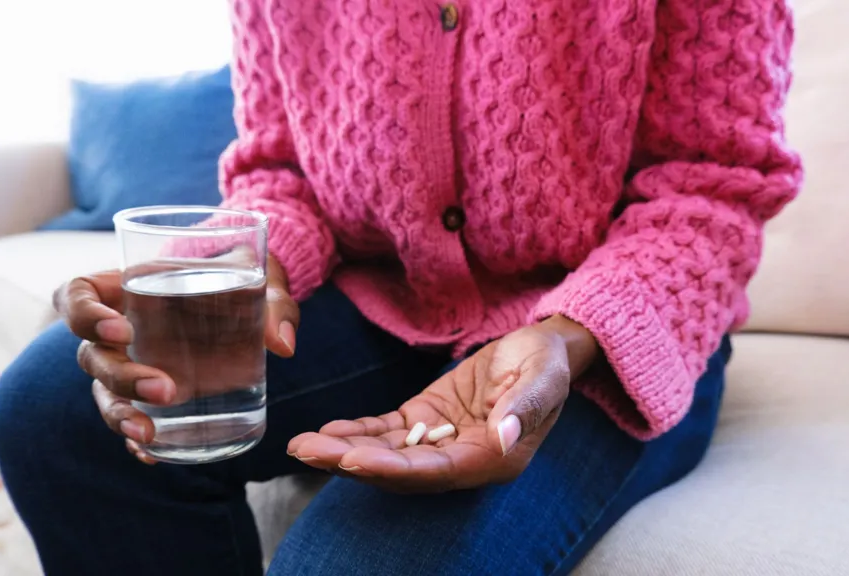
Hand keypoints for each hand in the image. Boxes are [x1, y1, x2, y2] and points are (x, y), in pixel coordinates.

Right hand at [55, 254, 296, 463]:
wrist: (252, 299)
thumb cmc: (244, 279)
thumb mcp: (262, 279)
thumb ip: (274, 303)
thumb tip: (283, 344)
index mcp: (130, 286)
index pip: (77, 294)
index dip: (84, 313)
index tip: (121, 330)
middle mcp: (120, 329)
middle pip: (92, 355)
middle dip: (121, 377)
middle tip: (166, 388)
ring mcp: (132, 364)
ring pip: (104, 392)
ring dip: (120, 414)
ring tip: (148, 433)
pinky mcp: (151, 394)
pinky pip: (129, 418)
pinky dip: (134, 440)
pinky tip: (152, 454)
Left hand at [287, 316, 599, 491]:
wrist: (543, 348)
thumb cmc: (548, 363)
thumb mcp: (545, 377)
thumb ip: (526, 406)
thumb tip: (506, 437)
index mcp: (494, 457)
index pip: (436, 471)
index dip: (394, 469)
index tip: (353, 460)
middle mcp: (463, 458)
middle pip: (401, 471)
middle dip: (353, 463)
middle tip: (307, 453)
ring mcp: (442, 440)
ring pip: (387, 454)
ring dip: (344, 451)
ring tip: (300, 446)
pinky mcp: (427, 420)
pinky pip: (387, 432)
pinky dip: (357, 432)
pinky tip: (325, 431)